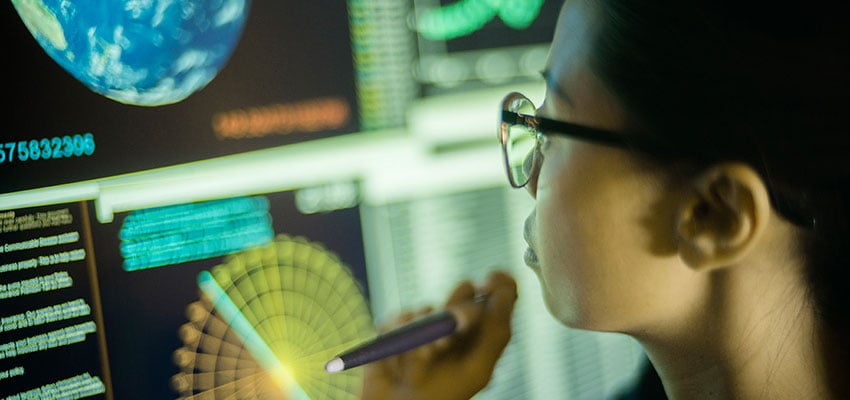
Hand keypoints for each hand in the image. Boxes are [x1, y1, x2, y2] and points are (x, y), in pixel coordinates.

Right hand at [360, 270, 517, 399]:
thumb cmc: (444, 395)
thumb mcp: (478, 368)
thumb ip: (495, 332)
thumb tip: (504, 291)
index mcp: (481, 334)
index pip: (498, 295)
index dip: (498, 283)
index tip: (490, 281)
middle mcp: (455, 324)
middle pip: (465, 292)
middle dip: (461, 308)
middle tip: (458, 326)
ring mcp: (424, 325)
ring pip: (428, 307)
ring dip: (427, 331)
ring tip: (425, 359)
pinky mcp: (396, 328)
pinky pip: (400, 316)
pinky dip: (401, 333)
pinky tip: (400, 357)